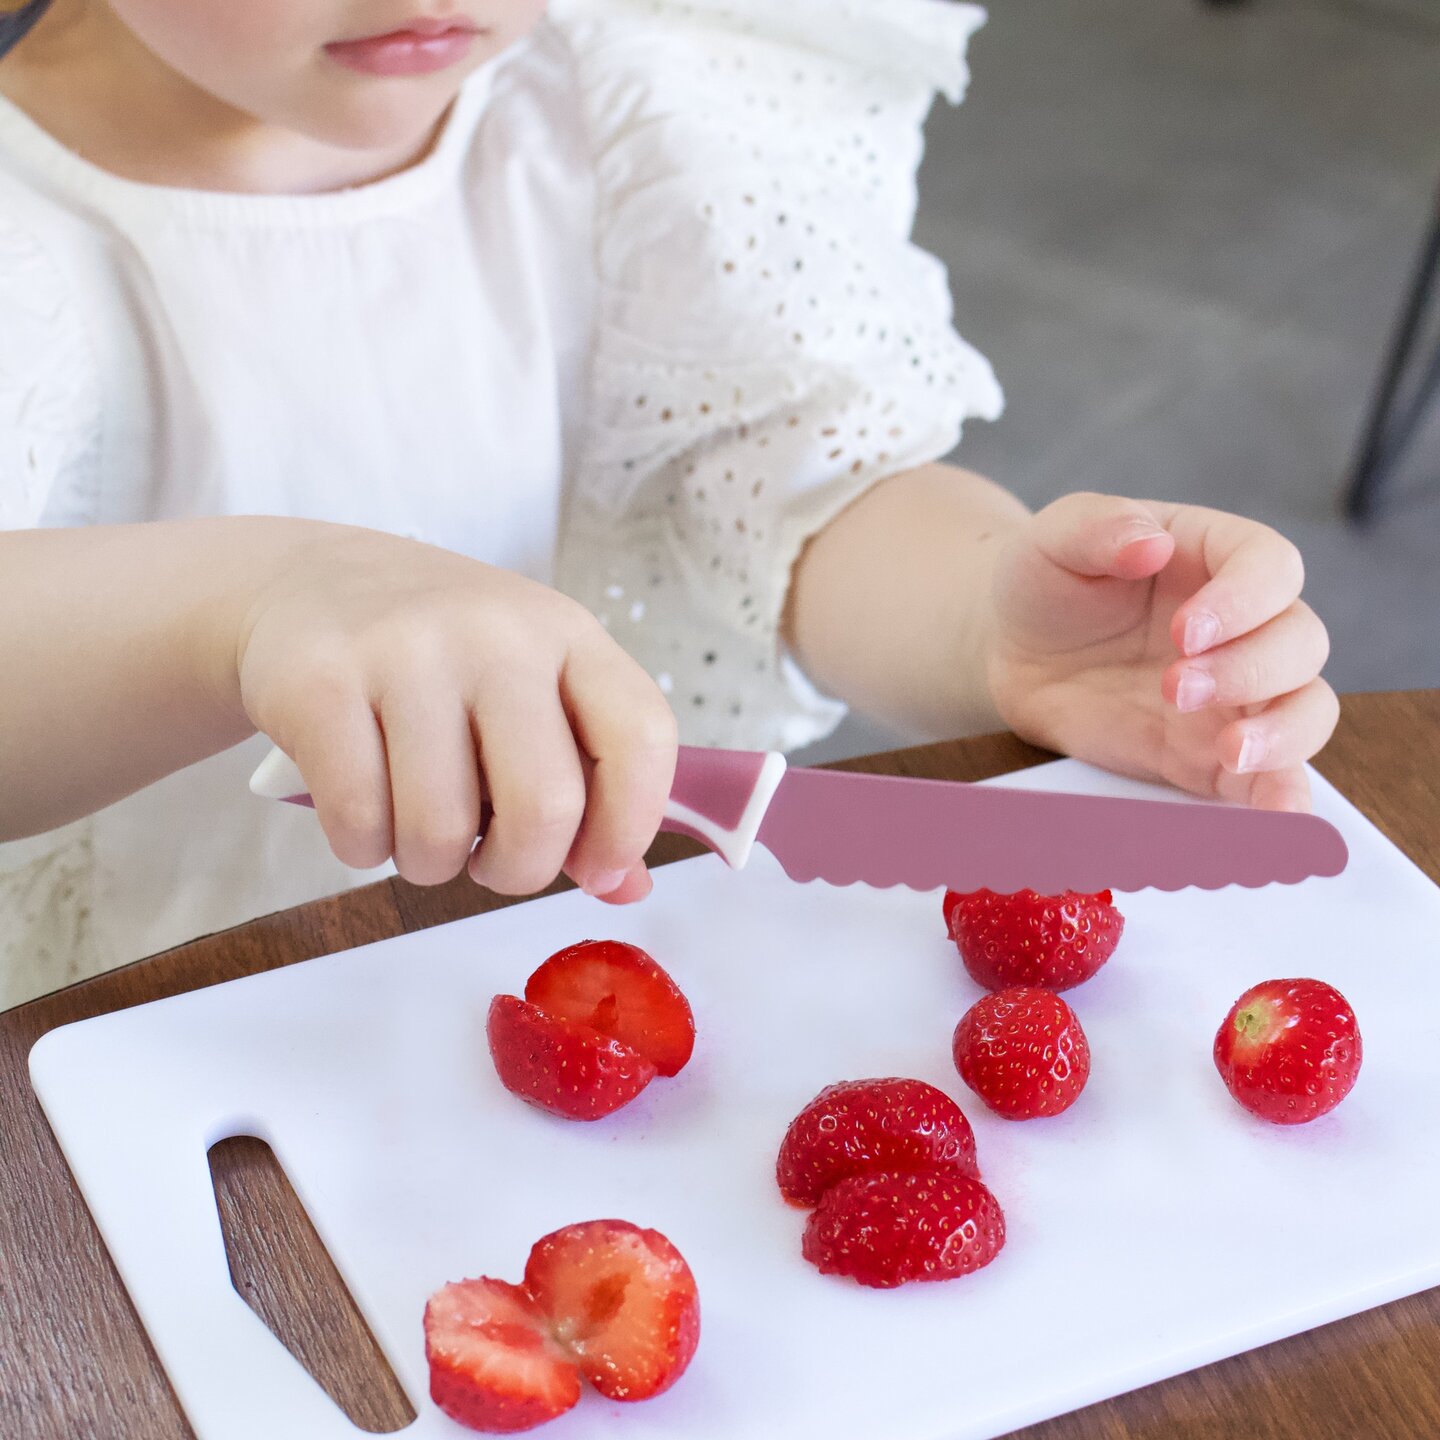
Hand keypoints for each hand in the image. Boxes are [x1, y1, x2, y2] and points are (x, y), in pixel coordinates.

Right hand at [235, 525, 676, 897]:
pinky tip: (364, 814)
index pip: (642, 736)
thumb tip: (628, 888)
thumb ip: (586, 783)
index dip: (630, 826)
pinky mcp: (320, 682)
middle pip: (545, 806)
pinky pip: (360, 822)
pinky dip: (363, 849)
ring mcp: (406, 651)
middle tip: (490, 860)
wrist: (301, 582)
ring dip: (429, 863)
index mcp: (567, 633)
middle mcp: (496, 634)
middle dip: (518, 869)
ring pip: (441, 830)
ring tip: (416, 828)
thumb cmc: (436, 658)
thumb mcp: (528, 689)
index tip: (596, 868)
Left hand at [985, 493, 1336, 810]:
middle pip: (1300, 643)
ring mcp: (1238, 694)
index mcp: (1217, 557)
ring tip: (1228, 749)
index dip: (1245, 600)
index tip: (1188, 631)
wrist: (1015, 653)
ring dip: (1283, 733)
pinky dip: (1284, 798)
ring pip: (1308, 710)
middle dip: (1249, 670)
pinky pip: (1273, 777)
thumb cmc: (1047, 582)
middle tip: (1175, 688)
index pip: (1271, 567)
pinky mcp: (1215, 756)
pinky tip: (1274, 816)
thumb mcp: (1054, 537)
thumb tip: (1150, 541)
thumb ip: (1098, 526)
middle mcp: (1246, 625)